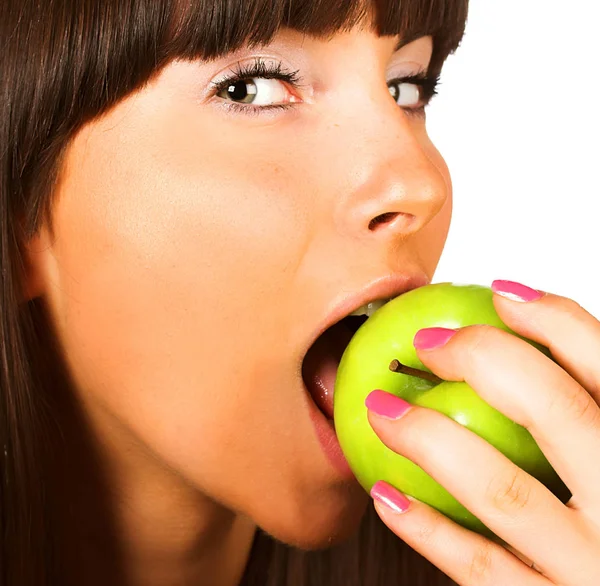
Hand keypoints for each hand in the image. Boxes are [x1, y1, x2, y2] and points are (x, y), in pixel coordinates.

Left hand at [365, 280, 599, 584]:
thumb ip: (589, 413)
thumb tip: (532, 354)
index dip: (556, 321)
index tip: (501, 293)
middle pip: (558, 411)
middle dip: (484, 361)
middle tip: (427, 343)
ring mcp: (593, 567)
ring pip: (503, 491)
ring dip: (430, 440)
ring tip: (382, 410)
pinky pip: (481, 571)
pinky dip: (427, 530)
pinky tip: (386, 496)